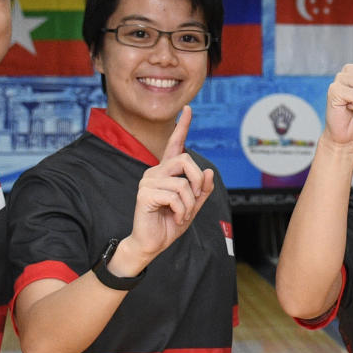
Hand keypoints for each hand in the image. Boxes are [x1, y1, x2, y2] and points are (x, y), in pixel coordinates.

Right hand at [124, 106, 215, 266]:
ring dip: (190, 204)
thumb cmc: (169, 224)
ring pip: (182, 183)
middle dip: (196, 181)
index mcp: (166, 172)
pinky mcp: (145, 193)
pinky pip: (175, 196)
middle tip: (195, 201)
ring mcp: (148, 181)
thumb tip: (207, 171)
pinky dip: (182, 210)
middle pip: (185, 160)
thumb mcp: (192, 207)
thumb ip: (201, 190)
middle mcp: (155, 172)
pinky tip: (175, 218)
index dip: (182, 127)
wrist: (151, 244)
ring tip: (182, 215)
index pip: (175, 145)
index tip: (188, 109)